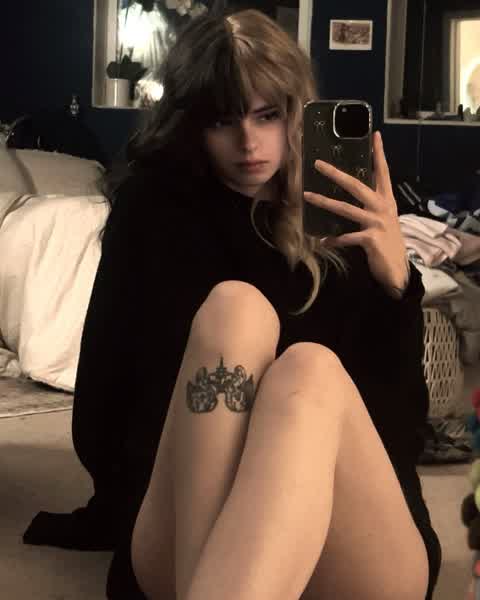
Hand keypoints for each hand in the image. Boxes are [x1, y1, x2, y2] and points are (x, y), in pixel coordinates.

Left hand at [304, 131, 409, 297]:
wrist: (398, 270)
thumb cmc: (387, 243)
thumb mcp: (383, 220)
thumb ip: (370, 206)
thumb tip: (351, 195)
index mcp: (386, 200)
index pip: (383, 172)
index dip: (379, 153)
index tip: (375, 135)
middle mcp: (383, 208)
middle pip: (356, 185)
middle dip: (336, 173)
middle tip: (318, 164)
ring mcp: (377, 223)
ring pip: (346, 209)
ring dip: (324, 202)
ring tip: (307, 196)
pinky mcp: (371, 239)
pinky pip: (346, 237)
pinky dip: (333, 239)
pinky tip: (322, 241)